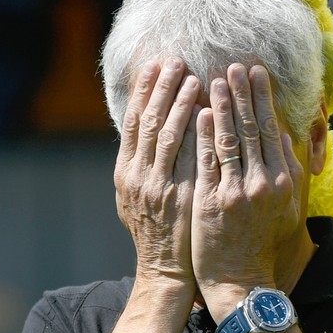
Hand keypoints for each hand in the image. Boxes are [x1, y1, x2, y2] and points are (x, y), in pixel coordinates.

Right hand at [114, 59, 200, 286]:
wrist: (166, 271)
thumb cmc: (160, 232)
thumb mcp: (141, 197)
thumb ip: (145, 165)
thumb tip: (153, 130)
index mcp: (126, 172)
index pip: (133, 122)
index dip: (143, 92)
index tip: (153, 65)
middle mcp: (137, 176)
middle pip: (147, 122)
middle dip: (160, 89)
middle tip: (174, 60)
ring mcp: (157, 187)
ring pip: (167, 136)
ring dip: (180, 104)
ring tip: (194, 78)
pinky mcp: (179, 198)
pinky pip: (188, 159)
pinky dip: (195, 133)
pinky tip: (206, 113)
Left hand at [192, 64, 304, 313]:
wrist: (241, 280)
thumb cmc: (262, 242)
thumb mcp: (287, 207)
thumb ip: (287, 171)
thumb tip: (283, 135)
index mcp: (285, 181)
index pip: (273, 130)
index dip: (264, 99)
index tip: (257, 74)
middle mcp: (266, 183)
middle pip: (254, 128)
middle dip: (245, 93)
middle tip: (238, 64)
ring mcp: (239, 193)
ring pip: (231, 140)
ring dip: (224, 106)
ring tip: (216, 78)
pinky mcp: (214, 203)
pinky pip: (209, 162)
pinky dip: (206, 135)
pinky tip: (201, 112)